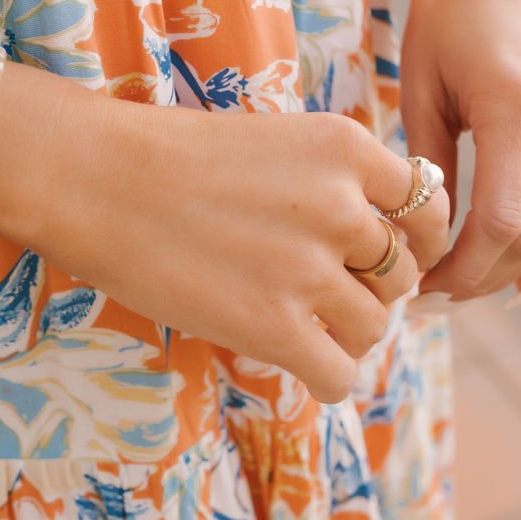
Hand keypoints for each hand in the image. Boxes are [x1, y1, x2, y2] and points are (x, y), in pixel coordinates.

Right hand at [0, 69, 449, 404]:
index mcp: (347, 148)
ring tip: (305, 326)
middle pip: (401, 272)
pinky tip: (303, 366)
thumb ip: (334, 182)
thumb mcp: (276, 141)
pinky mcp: (273, 326)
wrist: (94, 179)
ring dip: (347, 334)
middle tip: (324, 292)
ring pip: (375, 326)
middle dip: (371, 288)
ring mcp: (309, 269)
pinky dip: (330, 378)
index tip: (379, 255)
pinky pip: (340, 374)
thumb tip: (384, 241)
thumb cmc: (171, 157)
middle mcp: (342, 206)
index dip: (411, 238)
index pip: (425, 206)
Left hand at [400, 0, 520, 300]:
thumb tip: (426, 243)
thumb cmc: (443, 14)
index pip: (501, 220)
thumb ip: (428, 169)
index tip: (422, 285)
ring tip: (470, 286)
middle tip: (435, 297)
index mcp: (514, 103)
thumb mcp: (421, 88)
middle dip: (484, 277)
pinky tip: (519, 267)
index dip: (462, 268)